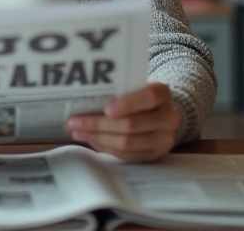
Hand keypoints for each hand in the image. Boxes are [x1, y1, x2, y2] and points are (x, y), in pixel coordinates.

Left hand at [65, 82, 179, 161]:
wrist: (159, 114)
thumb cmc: (139, 97)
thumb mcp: (135, 88)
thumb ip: (118, 92)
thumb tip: (84, 99)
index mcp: (162, 94)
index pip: (149, 97)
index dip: (128, 104)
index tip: (106, 109)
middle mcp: (168, 118)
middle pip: (132, 125)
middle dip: (99, 124)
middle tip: (74, 121)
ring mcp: (164, 139)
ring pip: (127, 143)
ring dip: (98, 138)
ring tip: (78, 132)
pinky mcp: (155, 155)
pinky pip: (126, 155)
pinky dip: (105, 147)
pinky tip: (91, 139)